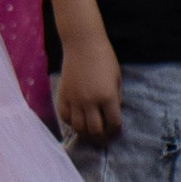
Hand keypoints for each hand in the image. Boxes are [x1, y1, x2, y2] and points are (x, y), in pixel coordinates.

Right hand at [56, 32, 121, 148]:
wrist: (82, 43)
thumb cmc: (104, 58)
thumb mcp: (117, 78)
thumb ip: (116, 98)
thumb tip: (112, 116)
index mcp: (107, 96)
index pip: (113, 123)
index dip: (116, 131)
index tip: (116, 132)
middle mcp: (90, 100)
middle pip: (95, 130)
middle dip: (101, 137)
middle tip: (104, 137)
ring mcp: (75, 98)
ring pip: (78, 127)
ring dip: (85, 133)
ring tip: (90, 132)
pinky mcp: (63, 95)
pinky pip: (64, 116)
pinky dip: (71, 122)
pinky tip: (77, 120)